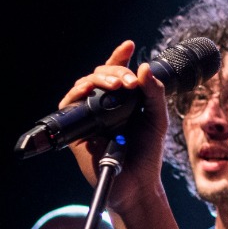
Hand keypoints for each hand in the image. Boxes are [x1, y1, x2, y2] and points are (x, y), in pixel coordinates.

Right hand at [60, 40, 168, 206]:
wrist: (137, 182)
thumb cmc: (148, 152)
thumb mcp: (157, 118)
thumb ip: (154, 93)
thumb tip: (142, 67)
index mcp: (123, 100)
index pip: (117, 72)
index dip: (119, 57)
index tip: (129, 45)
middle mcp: (104, 105)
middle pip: (100, 75)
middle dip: (115, 70)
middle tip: (130, 81)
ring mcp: (89, 116)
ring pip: (84, 85)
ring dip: (100, 79)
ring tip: (119, 84)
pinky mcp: (76, 130)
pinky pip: (70, 106)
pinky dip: (77, 94)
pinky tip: (90, 91)